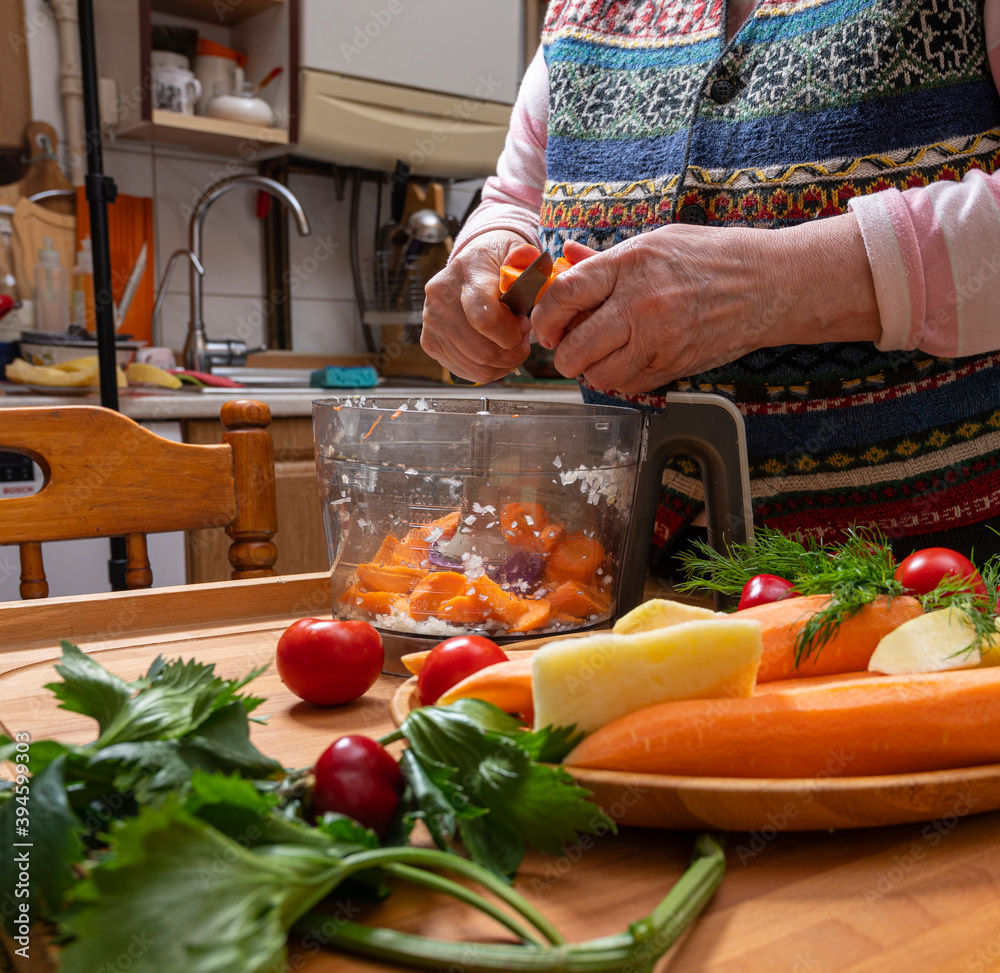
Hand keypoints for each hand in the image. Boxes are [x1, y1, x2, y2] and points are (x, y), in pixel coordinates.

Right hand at [420, 232, 539, 382]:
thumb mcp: (516, 252)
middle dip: (512, 353)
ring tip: (511, 347)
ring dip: (502, 364)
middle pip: (482, 350)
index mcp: (466, 273)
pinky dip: (487, 369)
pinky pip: (465, 370)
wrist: (471, 265)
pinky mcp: (430, 342)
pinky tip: (496, 353)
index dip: (511, 333)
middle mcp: (441, 298)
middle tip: (523, 343)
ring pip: (475, 365)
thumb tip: (527, 260)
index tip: (524, 327)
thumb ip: (526, 258)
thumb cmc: (497, 262)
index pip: (485, 318)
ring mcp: (432, 323)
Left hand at [530, 215, 880, 394]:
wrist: (767, 284)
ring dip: (591, 371)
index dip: (544, 316)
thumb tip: (566, 260)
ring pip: (599, 376)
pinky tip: (626, 362)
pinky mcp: (674, 365)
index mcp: (630, 265)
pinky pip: (629, 386)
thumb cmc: (710, 258)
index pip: (565, 294)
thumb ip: (605, 259)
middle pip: (575, 347)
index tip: (546, 325)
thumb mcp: (655, 242)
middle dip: (563, 354)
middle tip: (566, 348)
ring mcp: (659, 339)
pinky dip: (619, 381)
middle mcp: (640, 304)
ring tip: (598, 356)